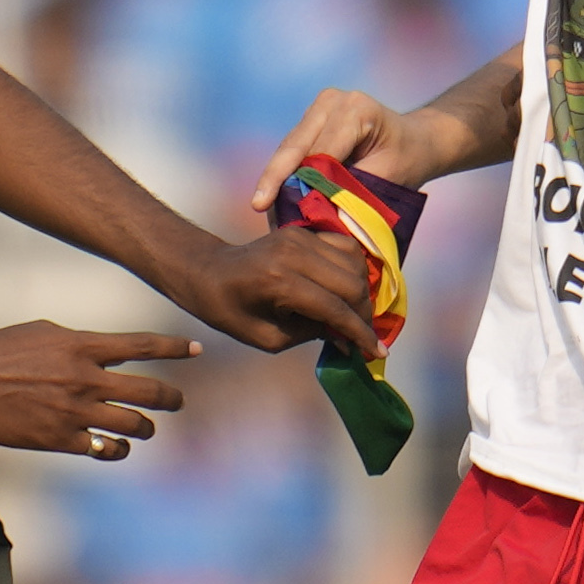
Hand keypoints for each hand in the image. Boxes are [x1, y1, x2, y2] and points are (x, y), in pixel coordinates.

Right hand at [0, 322, 194, 459]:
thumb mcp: (45, 332)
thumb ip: (81, 343)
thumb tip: (106, 353)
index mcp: (83, 346)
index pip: (143, 345)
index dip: (175, 348)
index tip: (197, 349)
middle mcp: (86, 378)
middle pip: (151, 392)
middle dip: (172, 398)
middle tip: (178, 401)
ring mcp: (76, 411)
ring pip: (134, 425)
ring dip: (146, 428)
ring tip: (145, 428)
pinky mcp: (60, 439)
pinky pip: (104, 449)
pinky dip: (116, 449)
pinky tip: (115, 446)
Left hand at [180, 221, 382, 362]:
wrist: (207, 271)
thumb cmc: (230, 311)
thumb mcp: (268, 337)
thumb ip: (311, 334)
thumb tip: (348, 337)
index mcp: (279, 282)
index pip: (334, 308)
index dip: (359, 333)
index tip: (376, 352)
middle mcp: (293, 254)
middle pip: (351, 283)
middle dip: (364, 313)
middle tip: (365, 335)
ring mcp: (299, 237)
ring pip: (353, 263)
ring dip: (361, 291)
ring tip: (355, 314)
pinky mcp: (302, 231)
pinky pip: (343, 248)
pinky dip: (352, 270)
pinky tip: (346, 289)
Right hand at [255, 87, 411, 211]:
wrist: (417, 141)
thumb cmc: (408, 159)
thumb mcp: (387, 179)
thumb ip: (351, 193)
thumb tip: (316, 213)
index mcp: (355, 110)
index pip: (319, 151)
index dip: (296, 180)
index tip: (275, 206)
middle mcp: (332, 101)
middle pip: (295, 145)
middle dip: (275, 178)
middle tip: (258, 208)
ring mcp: (319, 107)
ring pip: (290, 148)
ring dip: (278, 177)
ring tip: (264, 208)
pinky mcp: (312, 119)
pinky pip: (294, 149)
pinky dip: (286, 172)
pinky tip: (275, 197)